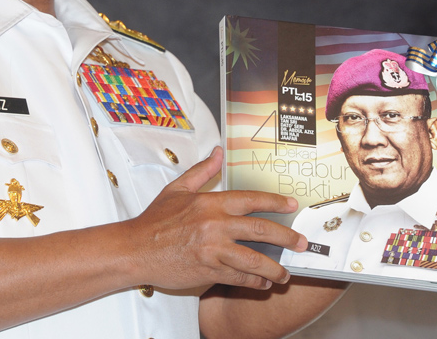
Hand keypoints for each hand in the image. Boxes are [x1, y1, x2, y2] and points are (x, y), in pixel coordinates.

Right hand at [124, 146, 308, 290]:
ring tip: (285, 273)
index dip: (275, 202)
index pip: (251, 199)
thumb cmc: (155, 220)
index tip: (292, 205)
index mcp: (210, 203)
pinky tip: (262, 284)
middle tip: (301, 243)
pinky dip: (254, 282)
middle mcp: (215, 225)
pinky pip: (239, 277)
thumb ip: (201, 170)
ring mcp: (213, 250)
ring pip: (254, 260)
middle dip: (286, 237)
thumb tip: (218, 152)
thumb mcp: (178, 189)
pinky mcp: (208, 271)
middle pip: (261, 230)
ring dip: (274, 268)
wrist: (135, 249)